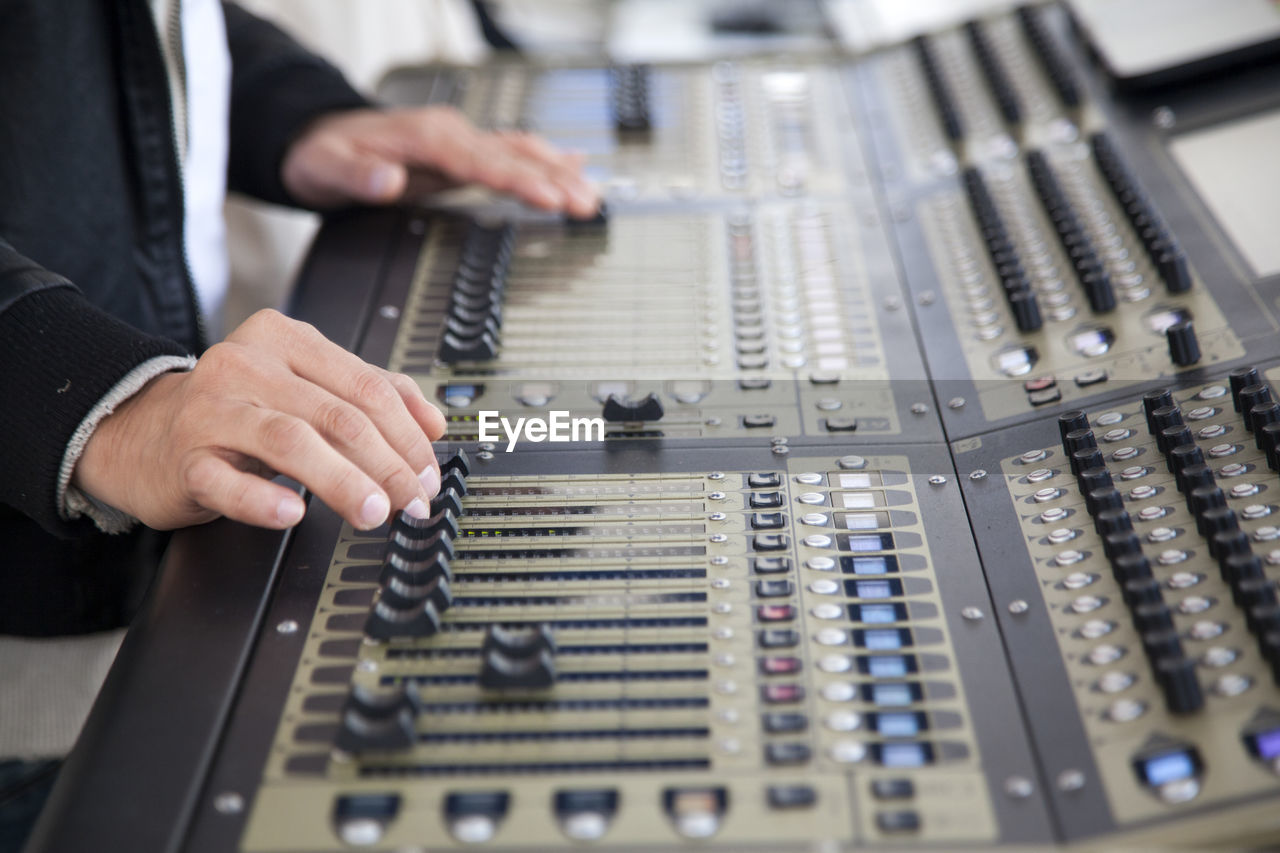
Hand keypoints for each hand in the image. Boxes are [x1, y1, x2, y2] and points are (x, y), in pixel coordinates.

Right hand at [72, 310, 445, 531]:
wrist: (143, 432)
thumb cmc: (236, 410)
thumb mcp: (305, 387)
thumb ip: (371, 393)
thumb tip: (435, 424)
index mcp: (285, 340)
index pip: (366, 385)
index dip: (408, 434)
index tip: (429, 473)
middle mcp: (246, 364)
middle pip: (337, 415)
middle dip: (387, 465)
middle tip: (411, 502)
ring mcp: (211, 410)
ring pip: (291, 441)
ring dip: (342, 481)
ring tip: (373, 512)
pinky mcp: (185, 457)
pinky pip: (226, 480)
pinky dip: (264, 499)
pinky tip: (293, 514)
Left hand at [281, 105, 599, 216]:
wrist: (318, 137)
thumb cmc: (323, 155)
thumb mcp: (325, 169)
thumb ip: (356, 177)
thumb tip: (387, 182)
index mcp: (425, 138)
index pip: (481, 161)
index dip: (517, 180)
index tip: (549, 197)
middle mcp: (449, 134)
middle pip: (512, 156)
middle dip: (553, 180)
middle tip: (587, 204)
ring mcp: (458, 141)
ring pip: (519, 152)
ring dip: (558, 173)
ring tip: (592, 196)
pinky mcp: (462, 151)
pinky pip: (512, 151)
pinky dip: (546, 159)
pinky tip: (574, 166)